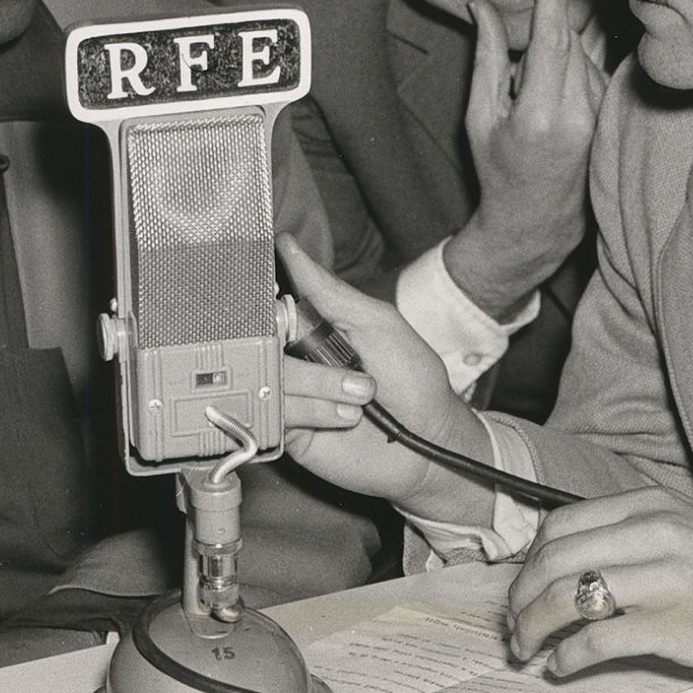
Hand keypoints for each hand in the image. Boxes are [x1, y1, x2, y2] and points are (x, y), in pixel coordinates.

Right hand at [277, 236, 496, 525]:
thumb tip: (290, 248)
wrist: (428, 445)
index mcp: (312, 326)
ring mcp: (288, 395)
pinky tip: (344, 420)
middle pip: (264, 344)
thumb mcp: (378, 324)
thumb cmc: (413, 380)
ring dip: (320, 388)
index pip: (268, 305)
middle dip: (311, 359)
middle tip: (354, 372)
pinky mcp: (286, 431)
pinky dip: (313, 412)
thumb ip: (331, 292)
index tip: (283, 314)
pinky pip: (275, 413)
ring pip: (271, 379)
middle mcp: (294, 358)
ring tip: (361, 401)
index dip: (267, 306)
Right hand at [442, 0, 603, 316]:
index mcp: (541, 115)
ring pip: (586, 52)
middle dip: (556, 13)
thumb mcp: (479, 115)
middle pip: (572, 40)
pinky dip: (575, 61)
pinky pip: (595, 69)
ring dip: (562, 42)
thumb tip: (478, 7)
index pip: (553, 39)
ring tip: (536, 72)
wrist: (537, 222)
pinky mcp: (610, 116)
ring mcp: (600, 117)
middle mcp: (579, 115)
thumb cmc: (499, 170)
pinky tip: (555, 82)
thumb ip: (485, 57)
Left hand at [505, 486, 692, 689]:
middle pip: (553, 560)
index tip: (523, 591)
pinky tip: (563, 668)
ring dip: (534, 628)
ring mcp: (663, 579)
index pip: (560, 526)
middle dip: (520, 598)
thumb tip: (576, 568)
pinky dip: (568, 657)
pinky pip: (598, 638)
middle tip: (515, 628)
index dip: (529, 563)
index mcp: (653, 507)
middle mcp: (654, 533)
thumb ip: (637, 540)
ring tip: (529, 649)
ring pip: (567, 596)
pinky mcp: (674, 626)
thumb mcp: (691, 534)